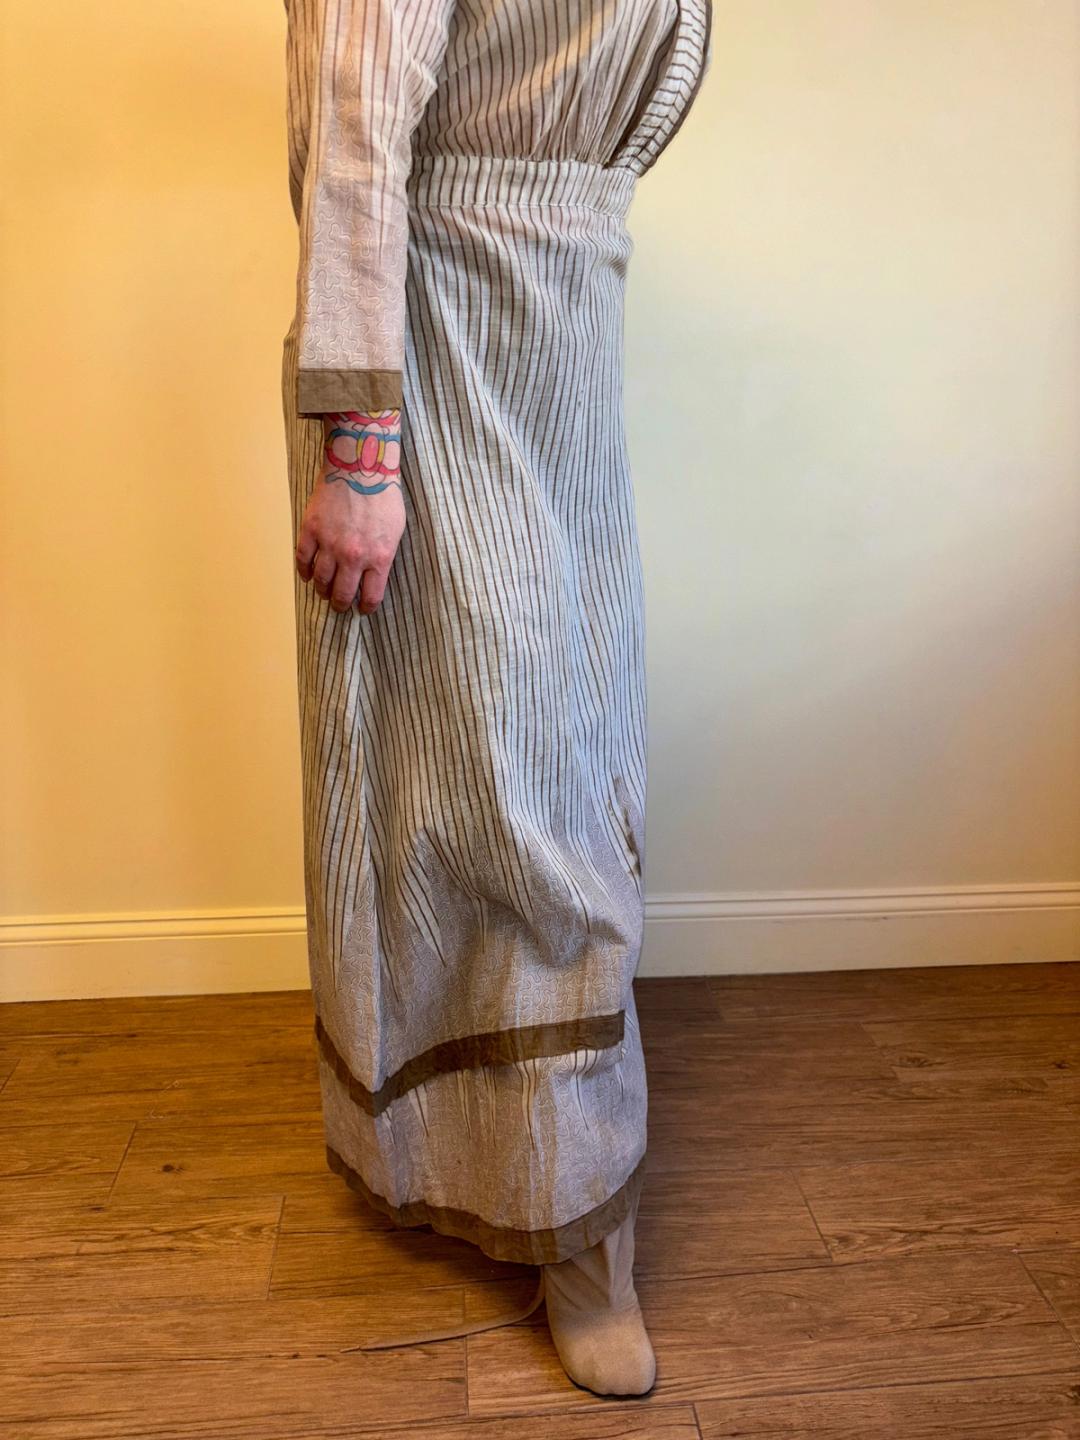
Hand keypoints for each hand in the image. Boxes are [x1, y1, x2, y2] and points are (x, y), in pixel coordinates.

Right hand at [295, 410, 404, 615]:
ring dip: (322, 590)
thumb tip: (376, 574)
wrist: (361, 465)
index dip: (365, 607)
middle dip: (340, 604)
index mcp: (378, 558)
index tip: (362, 608)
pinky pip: (302, 560)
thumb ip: (385, 555)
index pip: (370, 597)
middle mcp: (353, 556)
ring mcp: (329, 544)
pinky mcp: (311, 529)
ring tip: (324, 590)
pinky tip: (308, 574)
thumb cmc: (384, 495)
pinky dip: (304, 571)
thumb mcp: (397, 529)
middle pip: (342, 594)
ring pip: (320, 581)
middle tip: (339, 604)